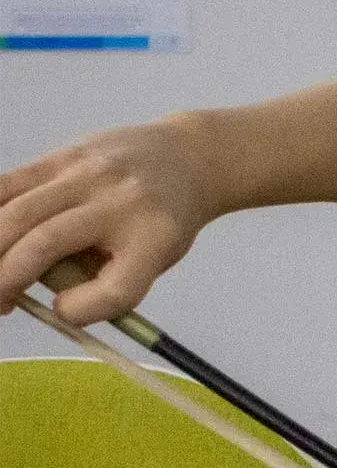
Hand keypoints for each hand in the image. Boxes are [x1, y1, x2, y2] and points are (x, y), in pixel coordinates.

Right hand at [0, 114, 217, 325]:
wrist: (188, 157)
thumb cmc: (162, 221)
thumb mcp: (151, 258)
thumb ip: (101, 282)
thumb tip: (37, 297)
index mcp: (156, 237)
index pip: (118, 288)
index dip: (81, 310)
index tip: (63, 311)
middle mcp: (123, 201)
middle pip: (47, 243)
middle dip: (5, 281)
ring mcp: (90, 173)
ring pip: (18, 213)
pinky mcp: (64, 155)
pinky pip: (9, 185)